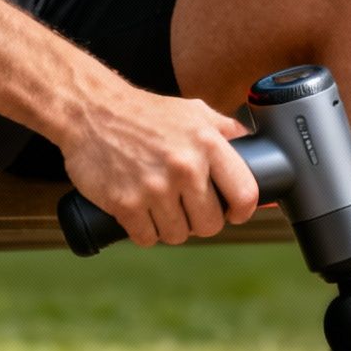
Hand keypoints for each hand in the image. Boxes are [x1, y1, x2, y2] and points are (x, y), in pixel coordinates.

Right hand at [59, 87, 260, 246]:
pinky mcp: (126, 204)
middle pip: (210, 224)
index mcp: (207, 143)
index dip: (242, 210)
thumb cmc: (146, 114)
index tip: (233, 212)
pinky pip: (147, 238)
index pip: (245, 193)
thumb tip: (259, 150)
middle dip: (201, 221)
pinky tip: (140, 212)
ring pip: (178, 235)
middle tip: (188, 208)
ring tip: (161, 206)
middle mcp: (184, 166)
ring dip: (171, 227)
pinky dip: (144, 231)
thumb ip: (227, 131)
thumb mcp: (193, 112)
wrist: (91, 111)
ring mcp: (154, 187)